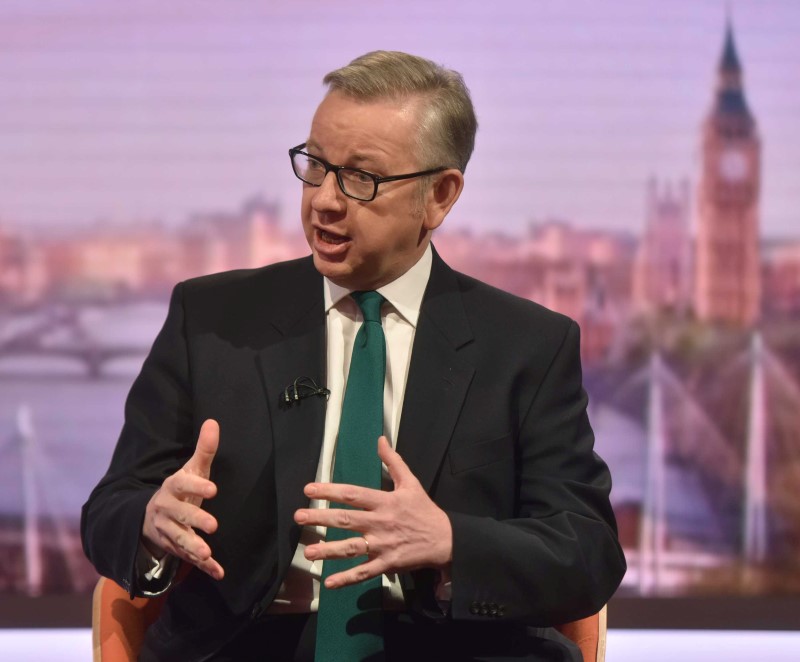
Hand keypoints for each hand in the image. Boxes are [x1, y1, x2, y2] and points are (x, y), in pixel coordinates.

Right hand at [142, 419, 223, 579]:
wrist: (150, 517)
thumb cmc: (180, 490)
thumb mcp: (191, 470)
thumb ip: (204, 450)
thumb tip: (213, 422)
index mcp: (172, 488)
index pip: (182, 485)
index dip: (196, 487)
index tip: (213, 488)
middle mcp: (166, 510)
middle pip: (179, 515)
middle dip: (194, 520)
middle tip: (214, 525)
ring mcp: (168, 531)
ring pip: (178, 540)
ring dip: (192, 547)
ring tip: (207, 552)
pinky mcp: (175, 548)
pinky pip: (188, 559)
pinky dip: (203, 567)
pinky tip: (219, 572)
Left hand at [294, 436, 451, 588]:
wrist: (445, 539)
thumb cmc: (424, 510)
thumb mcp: (411, 482)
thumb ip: (393, 461)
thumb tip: (380, 439)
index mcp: (384, 501)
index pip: (352, 494)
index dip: (330, 491)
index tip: (309, 490)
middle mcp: (380, 523)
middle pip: (346, 520)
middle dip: (321, 518)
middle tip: (298, 517)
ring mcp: (383, 545)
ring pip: (352, 548)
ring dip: (329, 550)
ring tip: (308, 551)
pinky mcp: (387, 564)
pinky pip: (364, 572)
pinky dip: (347, 578)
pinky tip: (329, 582)